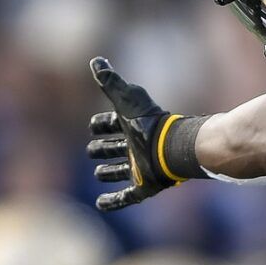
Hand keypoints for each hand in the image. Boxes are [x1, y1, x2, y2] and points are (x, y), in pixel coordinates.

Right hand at [88, 57, 181, 211]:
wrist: (173, 148)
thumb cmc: (149, 122)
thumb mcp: (126, 99)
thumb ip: (110, 81)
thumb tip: (95, 60)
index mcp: (131, 127)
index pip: (110, 124)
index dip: (101, 125)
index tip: (93, 126)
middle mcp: (135, 147)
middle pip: (114, 148)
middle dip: (103, 148)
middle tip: (92, 150)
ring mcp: (140, 168)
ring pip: (121, 171)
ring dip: (109, 172)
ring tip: (99, 173)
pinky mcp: (145, 187)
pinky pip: (126, 197)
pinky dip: (113, 201)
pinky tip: (100, 205)